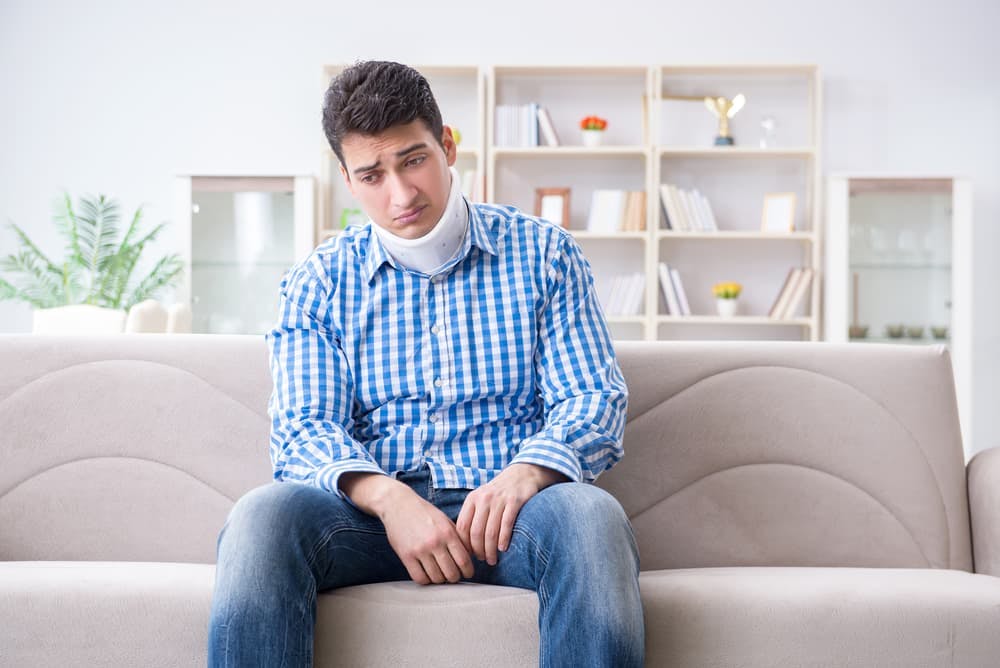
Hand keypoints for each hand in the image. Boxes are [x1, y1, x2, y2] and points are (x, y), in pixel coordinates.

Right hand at [341, 472, 472, 584]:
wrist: (398, 504)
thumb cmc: (423, 512)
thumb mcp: (445, 521)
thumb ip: (457, 538)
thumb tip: (468, 557)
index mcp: (447, 533)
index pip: (464, 561)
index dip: (468, 571)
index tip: (467, 573)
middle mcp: (435, 542)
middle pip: (451, 573)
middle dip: (454, 578)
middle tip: (453, 575)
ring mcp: (420, 550)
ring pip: (436, 578)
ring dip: (440, 579)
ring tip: (440, 574)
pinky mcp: (406, 556)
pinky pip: (419, 578)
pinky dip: (426, 580)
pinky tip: (427, 574)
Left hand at [455, 463, 566, 565]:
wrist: (522, 474)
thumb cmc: (499, 492)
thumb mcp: (481, 498)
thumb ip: (473, 515)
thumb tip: (465, 543)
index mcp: (472, 499)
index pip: (462, 527)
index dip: (464, 545)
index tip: (469, 555)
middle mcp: (484, 498)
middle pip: (476, 532)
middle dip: (478, 551)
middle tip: (483, 560)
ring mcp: (499, 500)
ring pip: (490, 532)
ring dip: (491, 550)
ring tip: (493, 559)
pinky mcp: (515, 501)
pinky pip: (506, 525)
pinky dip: (504, 540)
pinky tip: (503, 548)